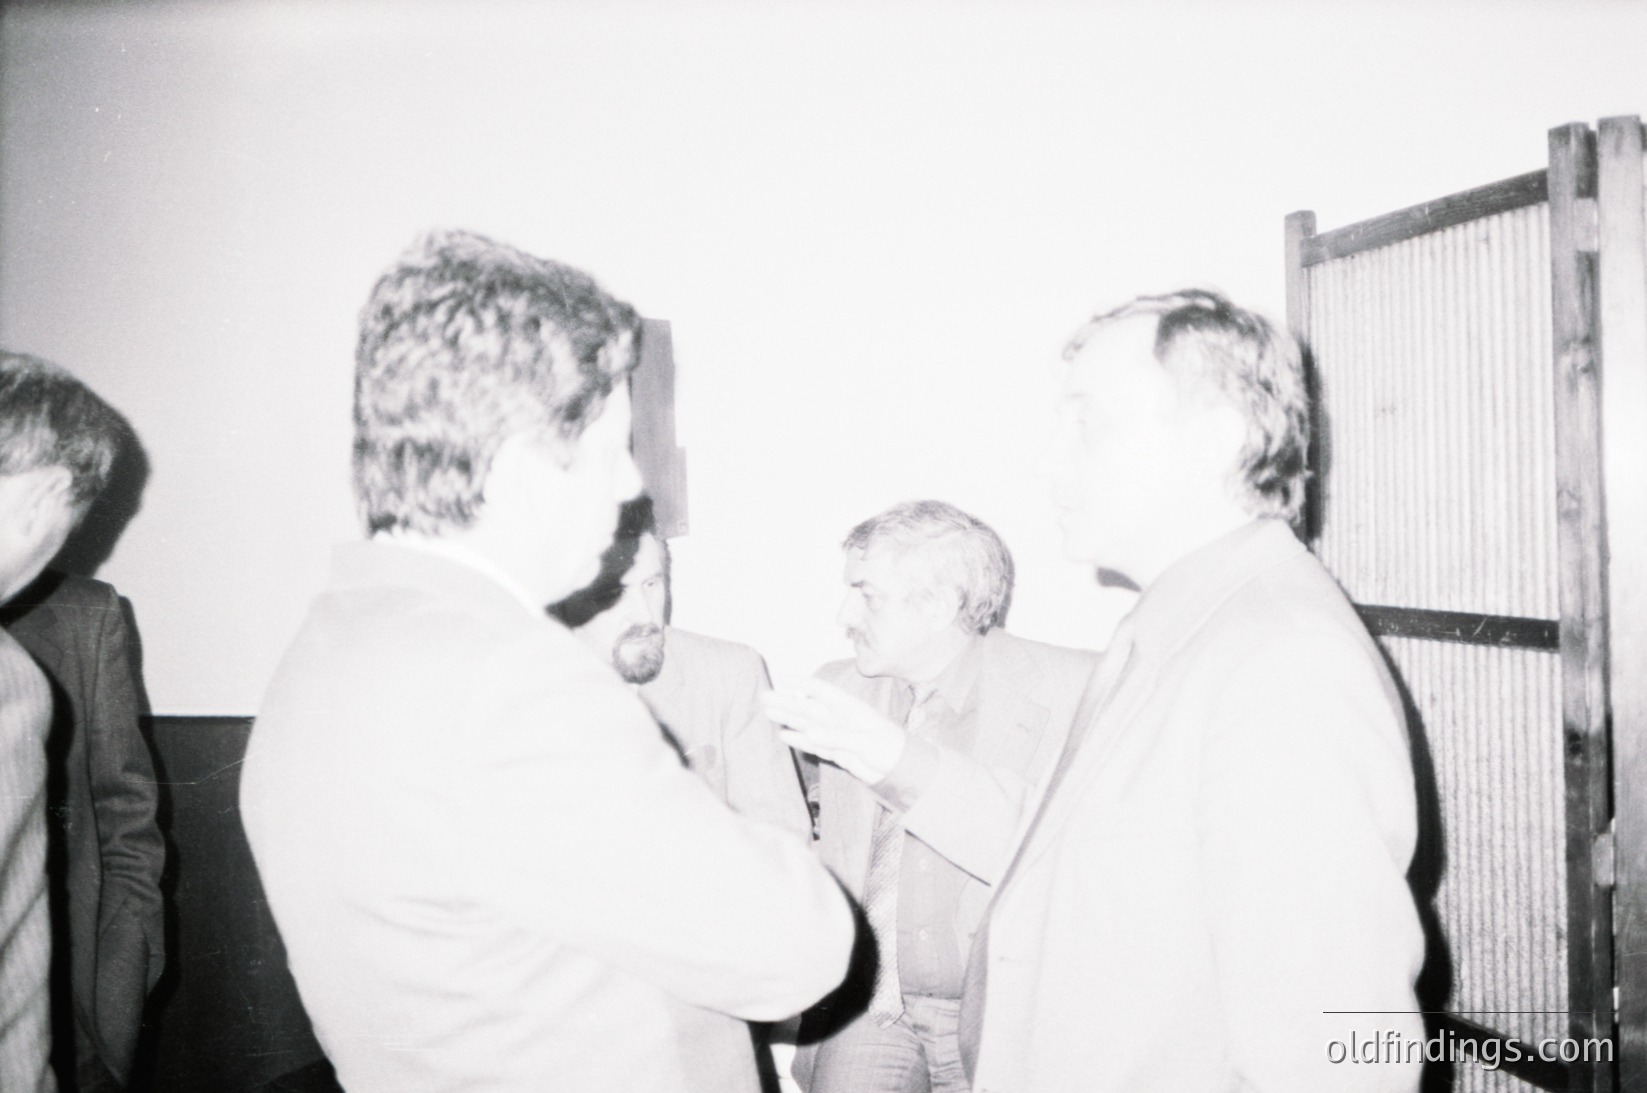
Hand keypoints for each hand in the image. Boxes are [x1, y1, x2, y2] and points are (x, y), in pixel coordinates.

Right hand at [759, 677, 906, 785]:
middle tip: (764, 697)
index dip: (802, 684)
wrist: (902, 771)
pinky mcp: (837, 753)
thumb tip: (810, 732)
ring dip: (789, 719)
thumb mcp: (865, 741)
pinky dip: (799, 741)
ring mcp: (837, 736)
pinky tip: (784, 736)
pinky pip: (814, 745)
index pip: (822, 691)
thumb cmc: (890, 748)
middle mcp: (840, 719)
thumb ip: (837, 737)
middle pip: (808, 708)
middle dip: (787, 702)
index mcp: (849, 709)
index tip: (783, 678)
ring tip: (768, 712)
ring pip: (807, 725)